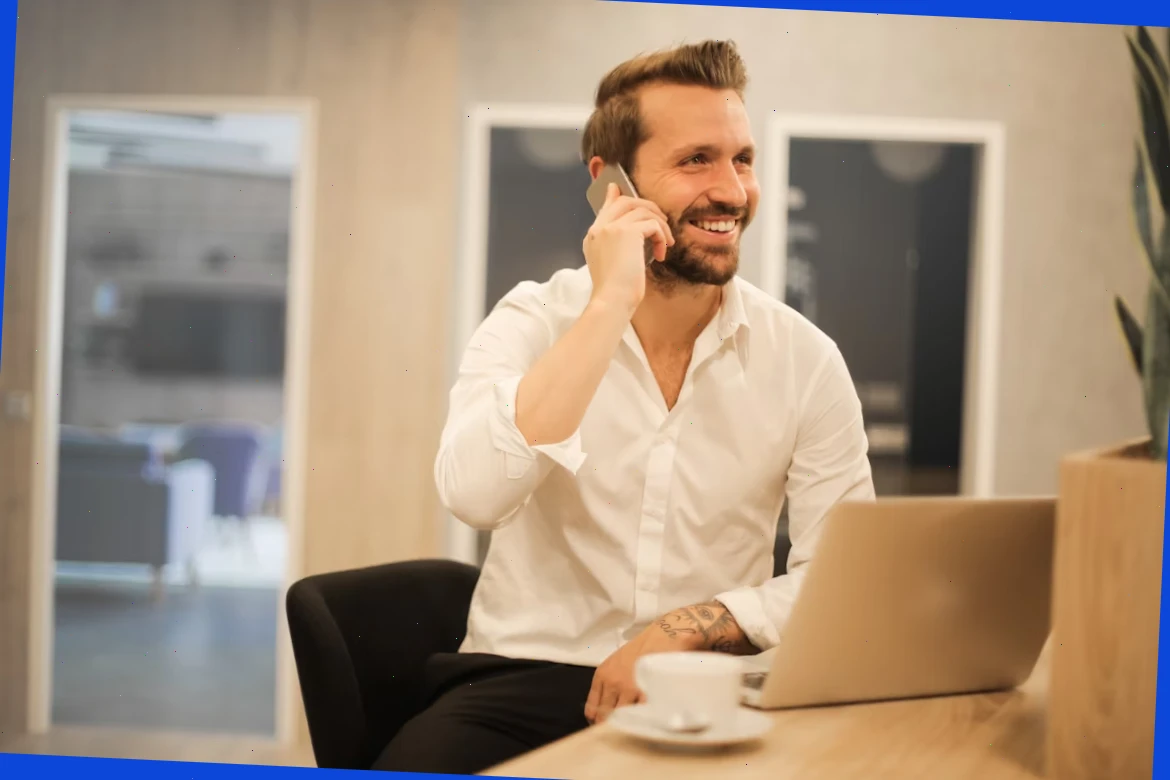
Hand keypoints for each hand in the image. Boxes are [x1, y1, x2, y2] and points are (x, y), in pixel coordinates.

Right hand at [582, 183, 673, 314]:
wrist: (612, 300)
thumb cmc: (615, 290)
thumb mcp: (613, 263)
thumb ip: (619, 244)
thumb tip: (634, 233)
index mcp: (593, 236)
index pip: (607, 206)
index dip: (617, 196)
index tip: (620, 189)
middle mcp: (599, 228)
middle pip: (625, 201)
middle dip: (647, 207)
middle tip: (661, 221)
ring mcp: (612, 227)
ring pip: (642, 210)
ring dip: (660, 225)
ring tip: (665, 242)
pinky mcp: (627, 232)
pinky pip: (652, 223)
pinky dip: (662, 236)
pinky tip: (662, 252)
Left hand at [584, 600, 757, 724]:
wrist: (666, 635)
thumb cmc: (644, 648)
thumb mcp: (617, 663)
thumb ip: (608, 684)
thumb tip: (603, 712)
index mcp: (603, 675)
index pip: (592, 709)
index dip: (598, 720)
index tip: (606, 724)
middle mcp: (613, 682)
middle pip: (605, 718)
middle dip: (613, 725)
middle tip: (624, 725)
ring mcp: (631, 688)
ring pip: (624, 718)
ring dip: (630, 722)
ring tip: (638, 722)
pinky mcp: (648, 691)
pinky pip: (641, 715)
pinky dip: (644, 719)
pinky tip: (648, 717)